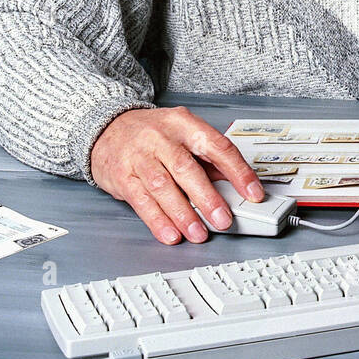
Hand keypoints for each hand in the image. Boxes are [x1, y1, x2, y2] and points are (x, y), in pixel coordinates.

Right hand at [89, 106, 264, 243]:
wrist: (106, 128)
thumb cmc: (151, 133)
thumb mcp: (183, 133)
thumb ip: (207, 158)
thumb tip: (235, 182)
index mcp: (185, 124)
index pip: (218, 146)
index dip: (238, 171)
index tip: (253, 193)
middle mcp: (161, 138)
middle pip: (187, 169)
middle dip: (207, 198)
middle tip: (223, 220)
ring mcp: (139, 157)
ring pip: (163, 187)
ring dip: (183, 214)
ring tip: (198, 233)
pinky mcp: (122, 177)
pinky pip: (141, 201)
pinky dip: (157, 221)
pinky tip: (171, 233)